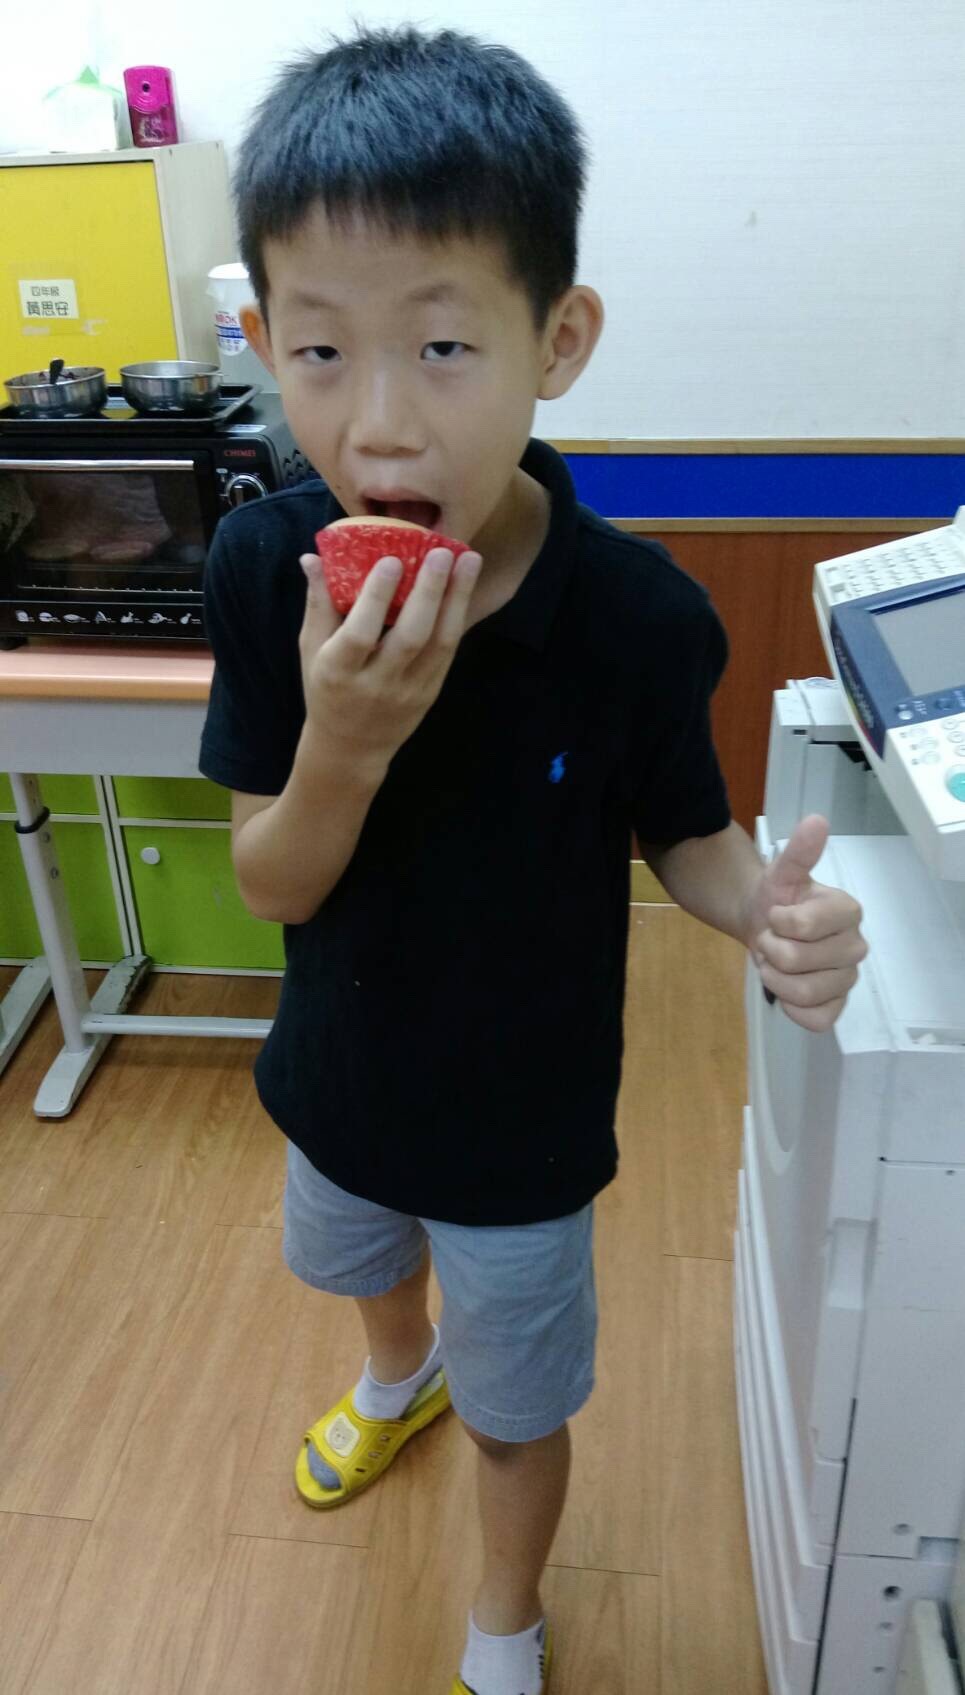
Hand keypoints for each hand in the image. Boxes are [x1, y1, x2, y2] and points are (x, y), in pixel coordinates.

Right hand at [296, 543, 482, 772]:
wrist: (350, 748)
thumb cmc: (326, 689)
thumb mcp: (312, 650)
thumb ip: (318, 604)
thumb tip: (312, 556)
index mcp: (339, 672)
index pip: (360, 634)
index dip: (377, 597)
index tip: (392, 560)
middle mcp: (377, 684)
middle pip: (410, 637)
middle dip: (428, 592)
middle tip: (441, 552)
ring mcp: (409, 690)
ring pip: (439, 643)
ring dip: (457, 599)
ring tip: (469, 560)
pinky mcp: (431, 692)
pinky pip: (448, 652)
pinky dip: (458, 616)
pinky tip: (465, 587)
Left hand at [744, 814, 867, 1032]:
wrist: (764, 925)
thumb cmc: (777, 899)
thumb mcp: (781, 872)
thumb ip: (799, 851)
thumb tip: (817, 820)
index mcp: (848, 912)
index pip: (803, 927)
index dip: (777, 922)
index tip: (777, 915)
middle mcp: (856, 946)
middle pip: (798, 962)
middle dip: (771, 950)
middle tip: (772, 939)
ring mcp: (848, 979)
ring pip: (804, 993)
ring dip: (775, 978)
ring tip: (775, 962)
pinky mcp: (837, 1006)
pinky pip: (816, 1020)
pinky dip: (792, 1007)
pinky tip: (786, 988)